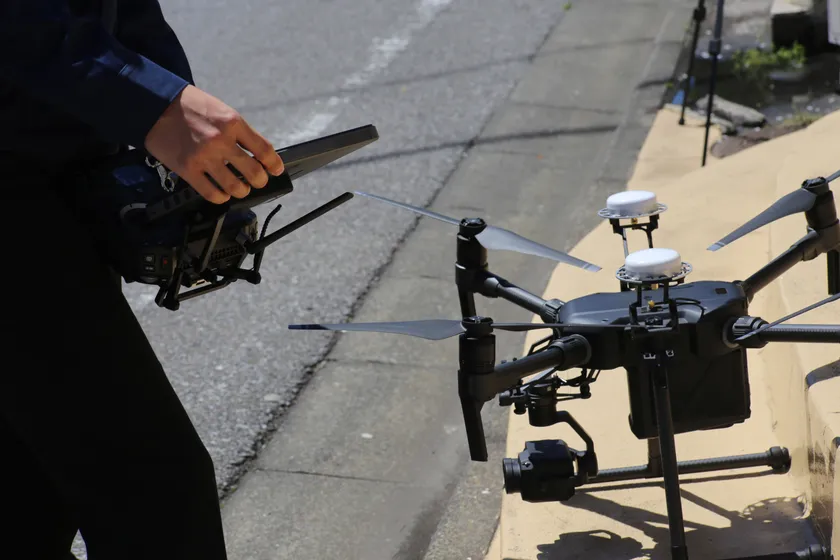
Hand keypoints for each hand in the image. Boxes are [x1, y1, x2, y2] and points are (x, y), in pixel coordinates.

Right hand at [144, 85, 284, 203]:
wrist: (155, 105)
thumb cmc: (190, 106)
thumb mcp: (221, 110)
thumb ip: (239, 132)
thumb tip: (256, 154)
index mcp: (233, 123)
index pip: (264, 150)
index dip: (274, 164)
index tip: (276, 170)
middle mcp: (221, 141)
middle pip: (254, 173)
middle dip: (260, 180)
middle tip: (258, 180)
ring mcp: (204, 157)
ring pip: (236, 187)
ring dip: (241, 190)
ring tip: (239, 187)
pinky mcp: (188, 170)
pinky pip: (212, 193)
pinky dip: (222, 197)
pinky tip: (222, 192)